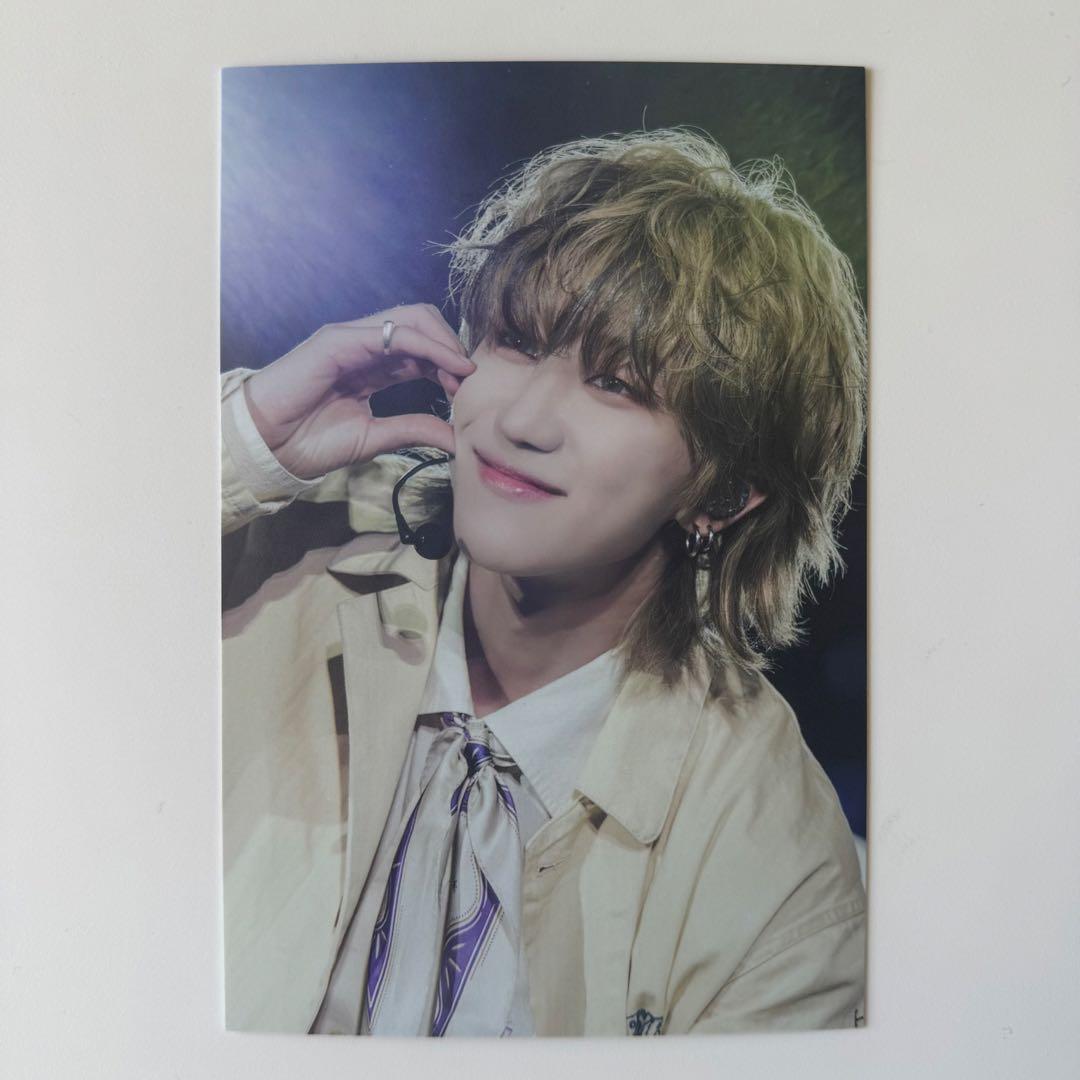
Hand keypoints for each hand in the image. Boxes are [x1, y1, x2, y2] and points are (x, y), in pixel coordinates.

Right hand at [242, 304, 474, 478]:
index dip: (450, 364)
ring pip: (414, 319)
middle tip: (468, 379)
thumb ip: (414, 429)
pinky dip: (428, 346)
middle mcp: (365, 346)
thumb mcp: (375, 437)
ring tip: (462, 371)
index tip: (466, 391)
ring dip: (445, 342)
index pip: (423, 349)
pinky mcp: (339, 339)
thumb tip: (457, 438)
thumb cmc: (310, 442)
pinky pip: (395, 333)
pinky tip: (446, 366)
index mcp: (373, 366)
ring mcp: (352, 338)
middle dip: (452, 346)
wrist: (269, 447)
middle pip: (424, 324)